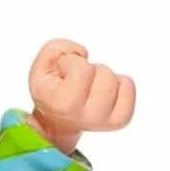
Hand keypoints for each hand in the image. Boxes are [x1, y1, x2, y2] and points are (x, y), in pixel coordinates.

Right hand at [27, 39, 135, 153]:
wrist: (58, 121)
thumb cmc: (51, 90)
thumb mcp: (41, 67)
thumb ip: (56, 49)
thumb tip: (83, 53)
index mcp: (64, 105)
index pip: (82, 69)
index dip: (71, 62)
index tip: (62, 74)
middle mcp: (86, 117)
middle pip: (103, 72)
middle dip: (90, 69)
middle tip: (77, 83)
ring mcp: (105, 120)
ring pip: (117, 78)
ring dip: (102, 77)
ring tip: (88, 88)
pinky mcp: (120, 119)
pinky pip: (128, 85)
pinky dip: (119, 83)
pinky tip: (102, 92)